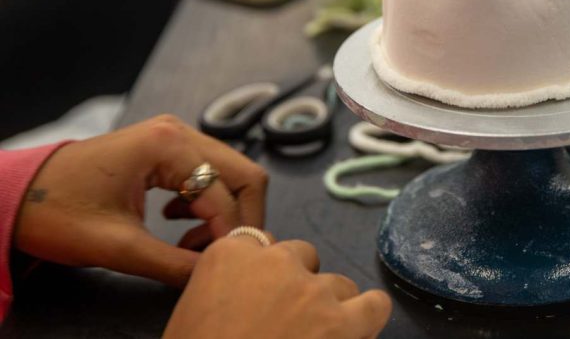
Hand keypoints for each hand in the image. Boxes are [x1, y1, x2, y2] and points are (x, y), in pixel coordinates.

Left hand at [13, 115, 267, 286]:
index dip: (231, 235)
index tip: (221, 266)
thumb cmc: (56, 212)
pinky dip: (205, 204)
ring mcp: (174, 136)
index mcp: (167, 145)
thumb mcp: (116, 247)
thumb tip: (214, 276)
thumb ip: (173, 264)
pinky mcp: (168, 147)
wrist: (18, 195)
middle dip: (240, 219)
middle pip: (244, 174)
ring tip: (191, 244)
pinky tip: (176, 224)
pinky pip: (209, 174)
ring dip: (222, 213)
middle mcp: (178, 132)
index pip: (226, 194)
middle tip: (220, 255)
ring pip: (230, 174)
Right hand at [163, 235, 390, 338]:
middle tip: (287, 324)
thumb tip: (250, 298)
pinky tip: (358, 331)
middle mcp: (274, 262)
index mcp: (228, 257)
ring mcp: (311, 290)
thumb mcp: (189, 315)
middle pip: (302, 258)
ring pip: (337, 284)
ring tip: (315, 338)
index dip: (264, 276)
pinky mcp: (340, 322)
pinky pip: (374, 305)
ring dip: (329, 307)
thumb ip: (225, 292)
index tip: (260, 301)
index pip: (260, 246)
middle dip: (297, 287)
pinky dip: (369, 316)